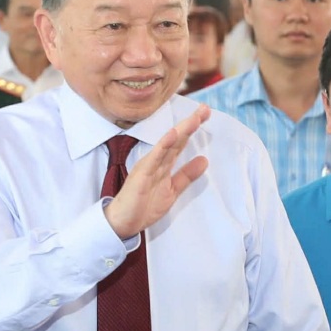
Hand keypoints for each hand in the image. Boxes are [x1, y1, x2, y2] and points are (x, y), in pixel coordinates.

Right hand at [103, 105, 210, 238]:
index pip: (180, 143)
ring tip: (194, 119)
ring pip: (167, 145)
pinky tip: (172, 134)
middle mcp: (156, 161)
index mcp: (164, 164)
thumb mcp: (172, 190)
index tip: (206, 114)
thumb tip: (204, 160)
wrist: (123, 222)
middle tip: (205, 108)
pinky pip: (154, 158)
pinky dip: (163, 146)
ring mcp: (148, 166)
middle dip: (190, 124)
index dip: (192, 129)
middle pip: (176, 139)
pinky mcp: (142, 174)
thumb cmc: (143, 206)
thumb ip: (186, 175)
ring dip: (180, 131)